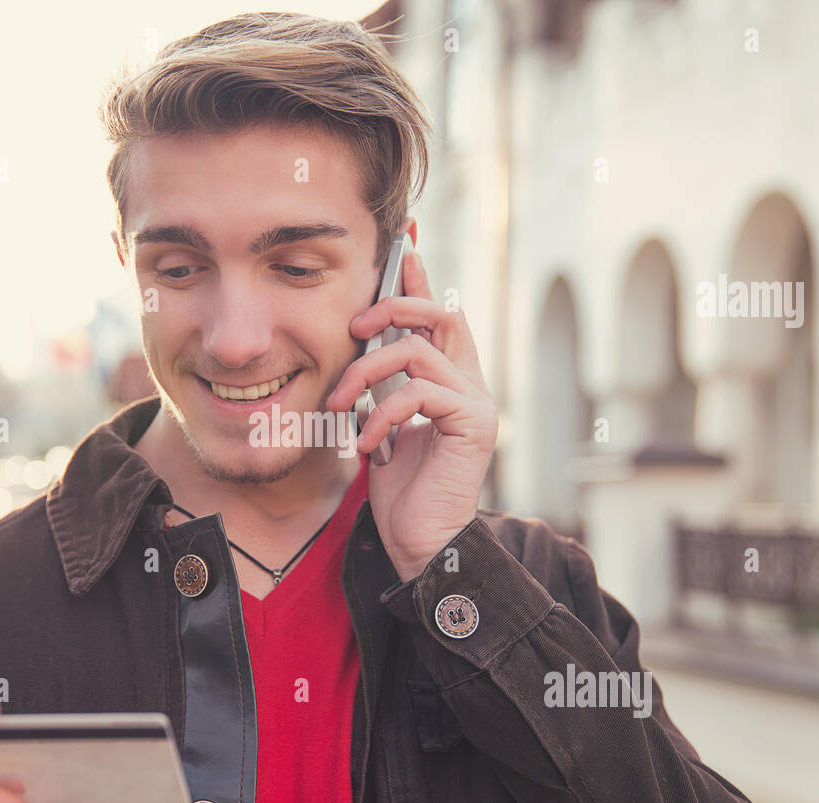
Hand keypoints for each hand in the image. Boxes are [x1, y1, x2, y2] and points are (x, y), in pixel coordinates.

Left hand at [325, 249, 498, 581]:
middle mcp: (471, 384)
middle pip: (444, 314)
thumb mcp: (384, 425)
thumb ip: (382, 388)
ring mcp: (477, 402)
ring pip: (419, 351)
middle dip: (396, 305)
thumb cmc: (402, 491)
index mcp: (450, 380)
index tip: (403, 243)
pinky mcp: (473, 424)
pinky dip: (382, 414)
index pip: (439, 316)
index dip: (421, 278)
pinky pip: (419, 393)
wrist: (422, 543)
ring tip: (341, 405)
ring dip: (367, 373)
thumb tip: (362, 350)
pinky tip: (367, 443)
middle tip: (356, 326)